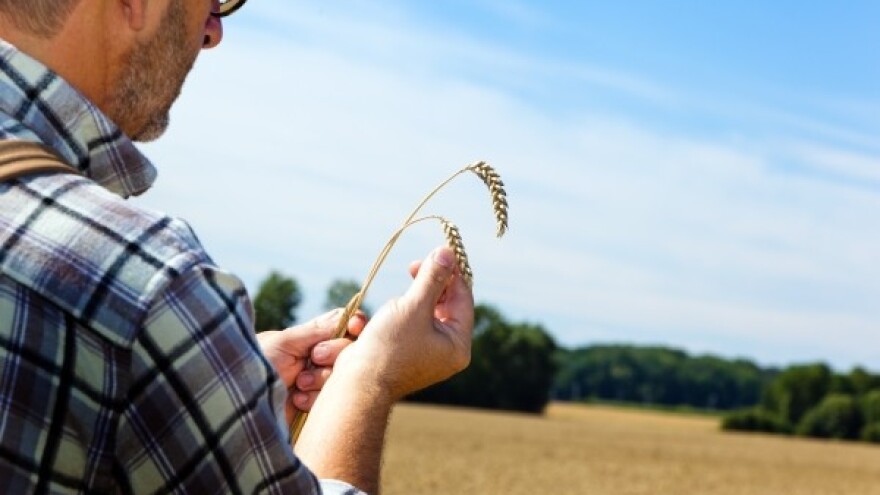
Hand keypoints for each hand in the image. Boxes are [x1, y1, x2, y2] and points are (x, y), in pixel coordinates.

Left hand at [256, 309, 366, 423]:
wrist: (238, 409)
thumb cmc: (252, 367)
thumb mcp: (283, 342)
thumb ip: (317, 331)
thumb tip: (347, 316)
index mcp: (307, 338)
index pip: (342, 324)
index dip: (354, 323)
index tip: (355, 327)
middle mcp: (316, 358)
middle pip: (349, 348)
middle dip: (333, 353)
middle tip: (314, 358)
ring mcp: (318, 383)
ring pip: (345, 375)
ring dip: (322, 379)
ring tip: (298, 386)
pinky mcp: (317, 407)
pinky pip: (335, 399)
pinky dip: (316, 399)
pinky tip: (297, 401)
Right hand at [335, 246, 473, 400]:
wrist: (358, 384)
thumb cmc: (388, 347)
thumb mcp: (414, 306)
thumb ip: (432, 278)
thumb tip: (447, 253)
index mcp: (458, 344)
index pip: (463, 298)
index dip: (452, 272)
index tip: (439, 251)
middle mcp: (448, 351)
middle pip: (449, 305)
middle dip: (434, 280)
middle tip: (415, 264)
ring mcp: (429, 354)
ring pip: (431, 312)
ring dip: (420, 292)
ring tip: (405, 281)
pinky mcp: (409, 353)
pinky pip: (415, 323)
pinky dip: (409, 307)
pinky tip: (395, 303)